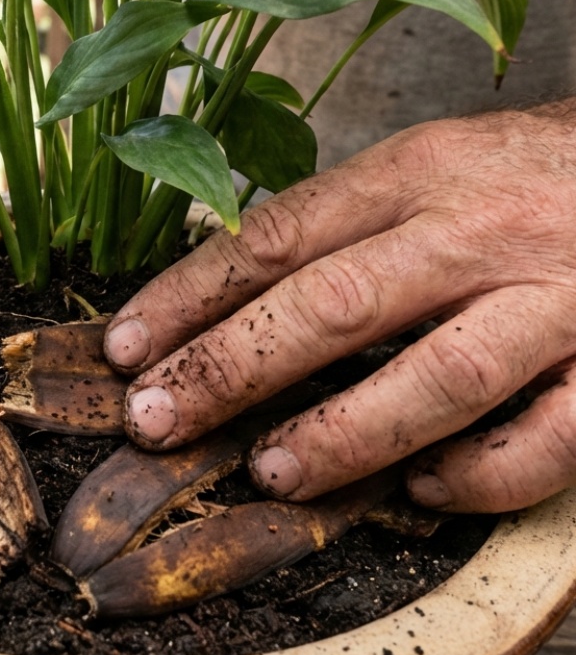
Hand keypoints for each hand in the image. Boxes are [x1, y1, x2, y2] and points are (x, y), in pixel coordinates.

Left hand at [103, 99, 575, 512]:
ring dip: (346, 431)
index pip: (277, 234)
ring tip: (271, 470)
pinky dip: (485, 473)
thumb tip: (225, 298)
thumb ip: (343, 223)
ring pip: (441, 374)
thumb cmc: (531, 173)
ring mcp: (558, 298)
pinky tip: (426, 490)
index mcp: (418, 171)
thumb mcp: (431, 164)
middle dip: (231, 367)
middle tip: (156, 417)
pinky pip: (554, 435)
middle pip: (336, 302)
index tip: (123, 348)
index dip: (189, 295)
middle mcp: (479, 230)